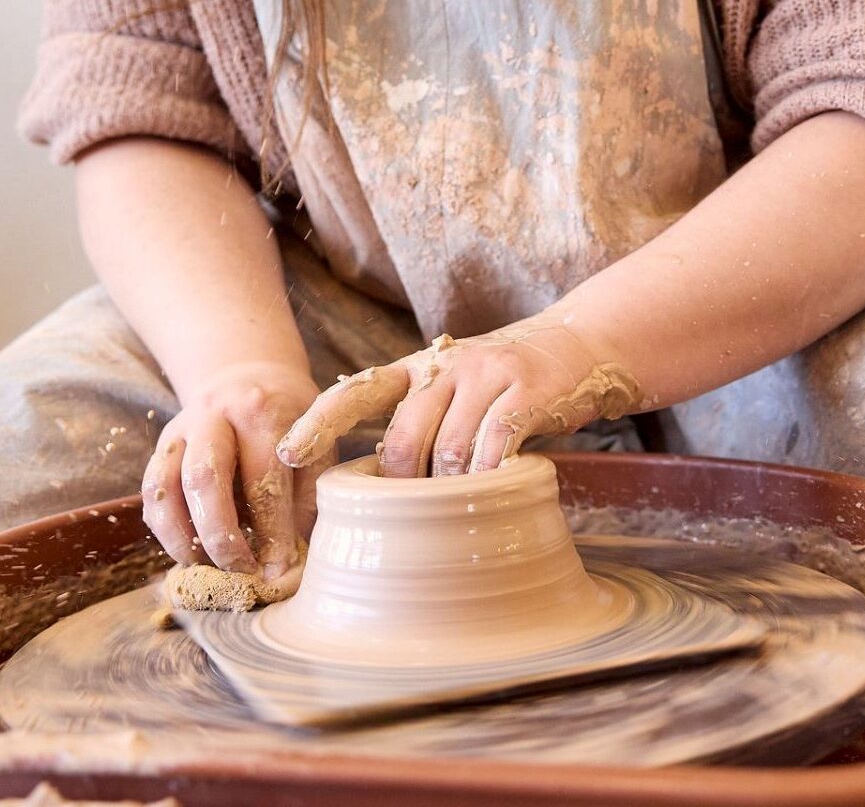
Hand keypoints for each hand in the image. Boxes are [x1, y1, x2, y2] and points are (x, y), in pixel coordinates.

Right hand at [141, 362, 322, 576]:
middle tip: (242, 570)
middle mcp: (216, 415)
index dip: (272, 528)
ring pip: (166, 486)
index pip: (263, 477)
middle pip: (205, 478)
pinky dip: (165, 528)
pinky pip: (152, 492)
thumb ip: (309, 490)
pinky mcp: (163, 445)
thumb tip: (296, 553)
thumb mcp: (314, 440)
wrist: (248, 379)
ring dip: (183, 536)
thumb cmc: (289, 420)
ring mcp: (182, 430)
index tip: (280, 566)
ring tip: (208, 568)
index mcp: (262, 411)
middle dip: (221, 535)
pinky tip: (188, 551)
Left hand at [275, 318, 642, 477]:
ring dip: (451, 490)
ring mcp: (486, 374)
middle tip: (408, 519)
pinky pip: (497, 442)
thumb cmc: (503, 386)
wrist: (577, 346)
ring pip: (450, 448)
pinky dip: (492, 476)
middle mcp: (443, 366)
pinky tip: (497, 491)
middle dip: (401, 486)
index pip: (354, 392)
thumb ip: (417, 425)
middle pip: (404, 436)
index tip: (286, 454)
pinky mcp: (527, 389)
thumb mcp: (451, 392)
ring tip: (457, 513)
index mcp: (414, 370)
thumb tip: (371, 492)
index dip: (318, 423)